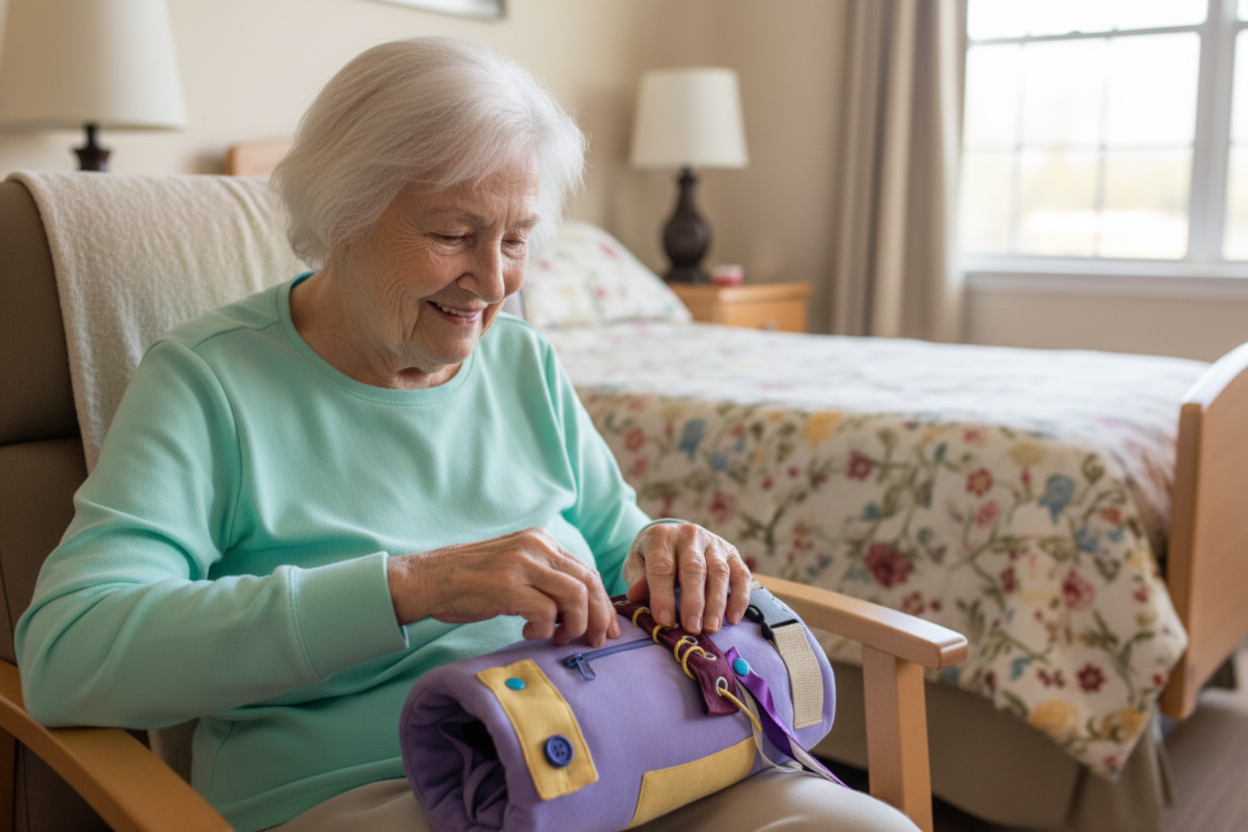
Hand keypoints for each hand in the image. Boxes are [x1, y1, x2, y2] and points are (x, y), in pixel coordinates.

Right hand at [386, 527, 620, 646]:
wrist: (427, 579)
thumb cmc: (471, 582)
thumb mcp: (515, 567)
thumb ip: (545, 579)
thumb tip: (580, 609)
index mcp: (541, 540)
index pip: (587, 571)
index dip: (602, 603)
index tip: (605, 629)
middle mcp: (536, 546)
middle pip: (589, 582)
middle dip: (598, 617)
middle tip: (594, 641)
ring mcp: (521, 564)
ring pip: (575, 596)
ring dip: (574, 625)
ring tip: (559, 638)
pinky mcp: (507, 585)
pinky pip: (545, 612)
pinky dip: (543, 630)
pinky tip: (527, 633)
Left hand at [622, 523, 750, 634]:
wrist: (672, 537)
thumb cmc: (651, 557)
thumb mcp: (637, 563)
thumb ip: (638, 578)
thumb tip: (635, 595)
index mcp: (661, 536)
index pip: (662, 567)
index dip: (662, 595)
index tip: (664, 621)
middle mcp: (689, 535)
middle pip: (694, 569)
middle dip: (693, 601)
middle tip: (692, 628)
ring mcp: (713, 543)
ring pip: (719, 572)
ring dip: (717, 602)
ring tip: (711, 628)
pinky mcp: (732, 553)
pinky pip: (741, 574)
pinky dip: (740, 597)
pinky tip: (733, 618)